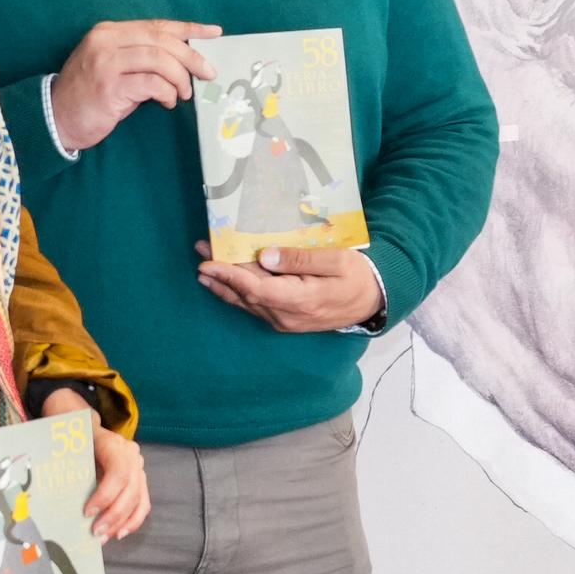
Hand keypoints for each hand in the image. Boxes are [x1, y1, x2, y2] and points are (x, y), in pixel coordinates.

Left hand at [46, 388, 150, 540]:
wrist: (81, 423)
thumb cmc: (70, 436)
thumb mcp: (67, 445)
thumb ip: (67, 466)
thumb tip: (51, 497)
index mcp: (113, 444)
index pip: (119, 472)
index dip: (106, 495)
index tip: (87, 512)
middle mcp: (131, 455)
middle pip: (131, 489)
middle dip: (114, 515)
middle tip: (95, 532)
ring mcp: (138, 467)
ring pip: (139, 499)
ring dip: (122, 522)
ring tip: (103, 537)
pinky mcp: (139, 479)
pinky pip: (143, 503)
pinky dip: (132, 520)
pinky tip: (119, 533)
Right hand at [47, 17, 216, 153]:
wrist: (56, 117)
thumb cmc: (92, 94)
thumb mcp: (116, 66)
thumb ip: (144, 56)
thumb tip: (188, 59)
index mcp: (110, 32)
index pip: (157, 25)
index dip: (189, 28)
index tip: (214, 33)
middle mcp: (106, 41)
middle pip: (163, 41)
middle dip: (192, 58)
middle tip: (208, 74)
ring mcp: (105, 63)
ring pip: (160, 60)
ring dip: (180, 78)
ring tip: (183, 94)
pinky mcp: (108, 87)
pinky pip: (152, 84)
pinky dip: (167, 93)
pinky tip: (167, 102)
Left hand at [197, 245, 387, 331]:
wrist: (373, 301)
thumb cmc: (357, 275)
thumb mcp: (337, 260)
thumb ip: (301, 259)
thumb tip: (266, 257)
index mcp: (302, 299)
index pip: (256, 288)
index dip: (230, 275)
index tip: (208, 262)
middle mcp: (288, 316)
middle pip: (246, 295)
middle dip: (220, 274)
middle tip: (201, 251)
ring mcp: (285, 322)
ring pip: (246, 303)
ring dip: (223, 285)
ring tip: (203, 269)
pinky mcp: (285, 321)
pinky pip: (254, 308)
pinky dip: (236, 294)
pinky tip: (223, 285)